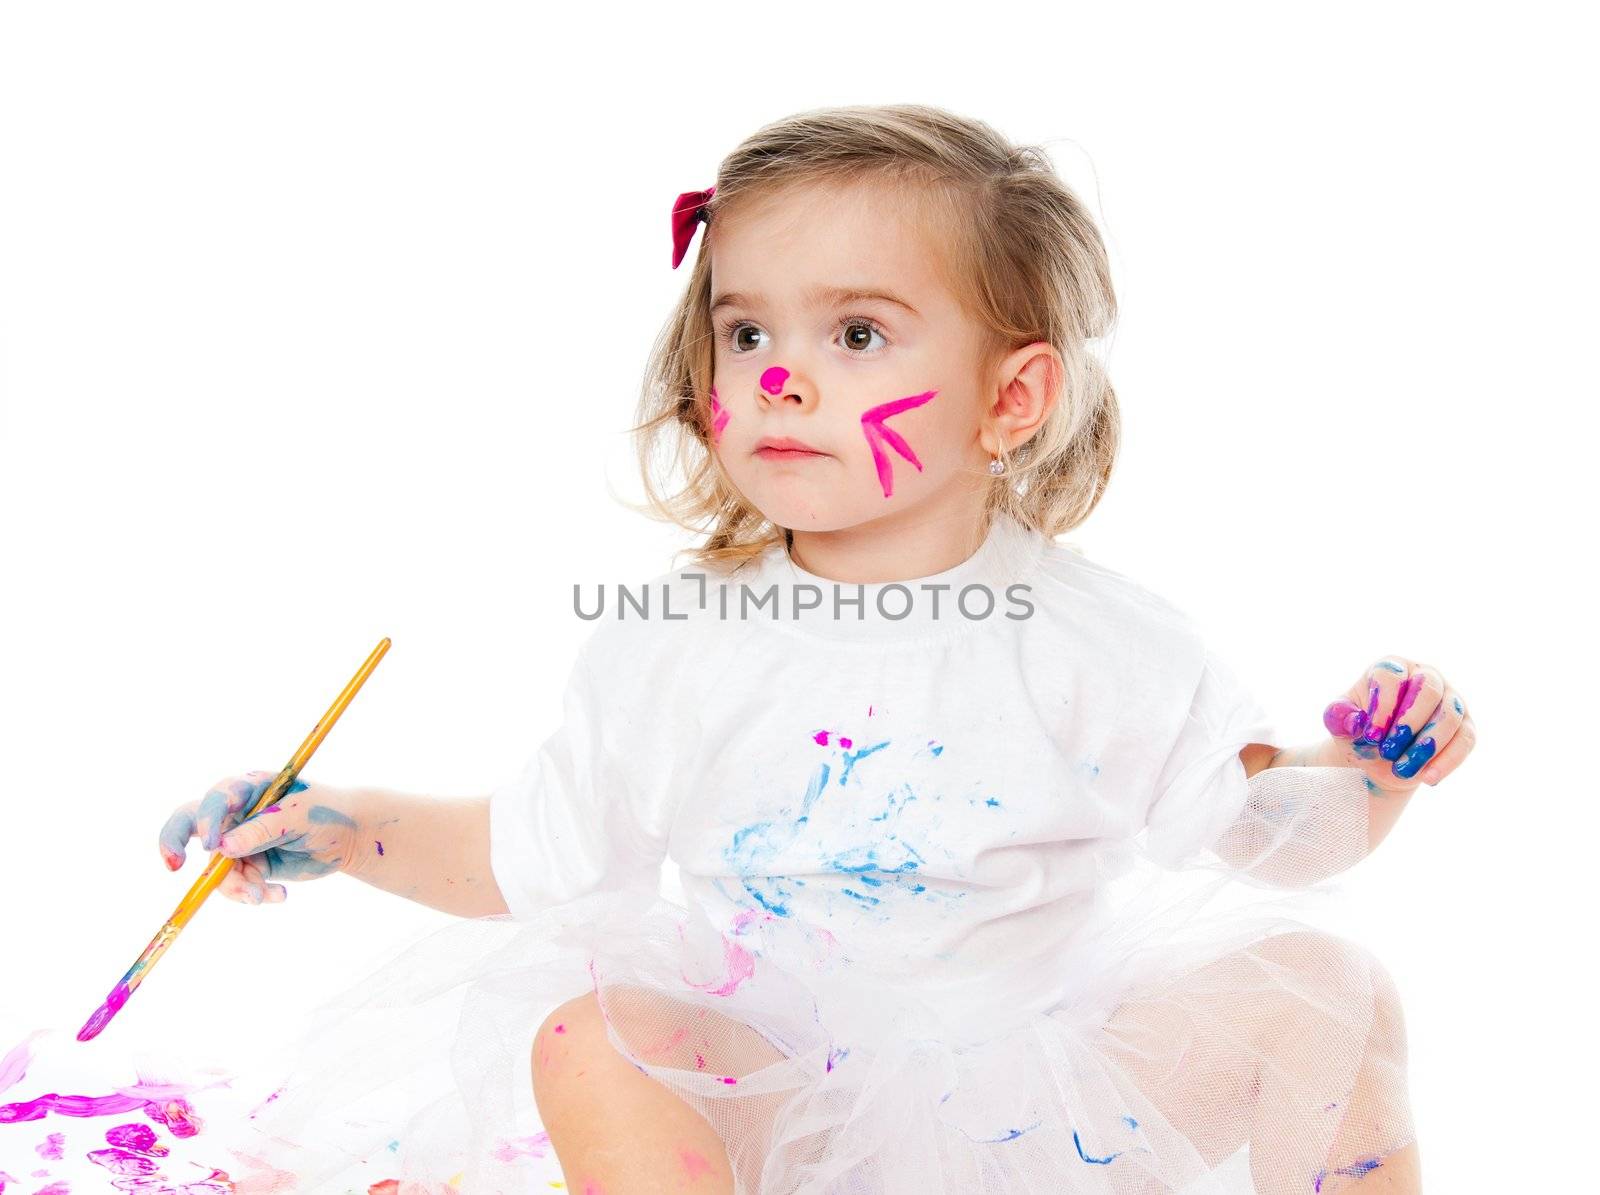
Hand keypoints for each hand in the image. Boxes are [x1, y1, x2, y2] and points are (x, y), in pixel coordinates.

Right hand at [157, 770, 361, 904]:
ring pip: (215, 867)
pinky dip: (252, 894)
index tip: (211, 846)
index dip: (207, 821)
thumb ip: (263, 829)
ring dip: (235, 886)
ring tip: (263, 896)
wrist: (347, 839)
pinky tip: (279, 895)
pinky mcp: (247, 864)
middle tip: (173, 865)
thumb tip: (222, 847)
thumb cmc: (326, 814)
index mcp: (249, 788)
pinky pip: (235, 885)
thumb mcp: (300, 816)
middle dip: (173, 843)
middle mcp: (236, 813)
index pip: (216, 799)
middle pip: (189, 823)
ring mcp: (238, 840)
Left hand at [1323, 657, 1475, 792]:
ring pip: (1450, 716)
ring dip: (1427, 745)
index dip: (1383, 706)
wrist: (1379, 758)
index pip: (1392, 676)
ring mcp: (1450, 700)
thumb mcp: (1340, 724)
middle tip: (1387, 751)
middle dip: (1408, 724)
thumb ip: (1338, 717)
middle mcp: (1426, 676)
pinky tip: (1428, 778)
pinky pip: (1465, 740)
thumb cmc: (1359, 731)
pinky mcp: (1464, 726)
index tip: (1371, 736)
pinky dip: (1448, 760)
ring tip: (1402, 769)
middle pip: (1429, 689)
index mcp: (1392, 668)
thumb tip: (1354, 720)